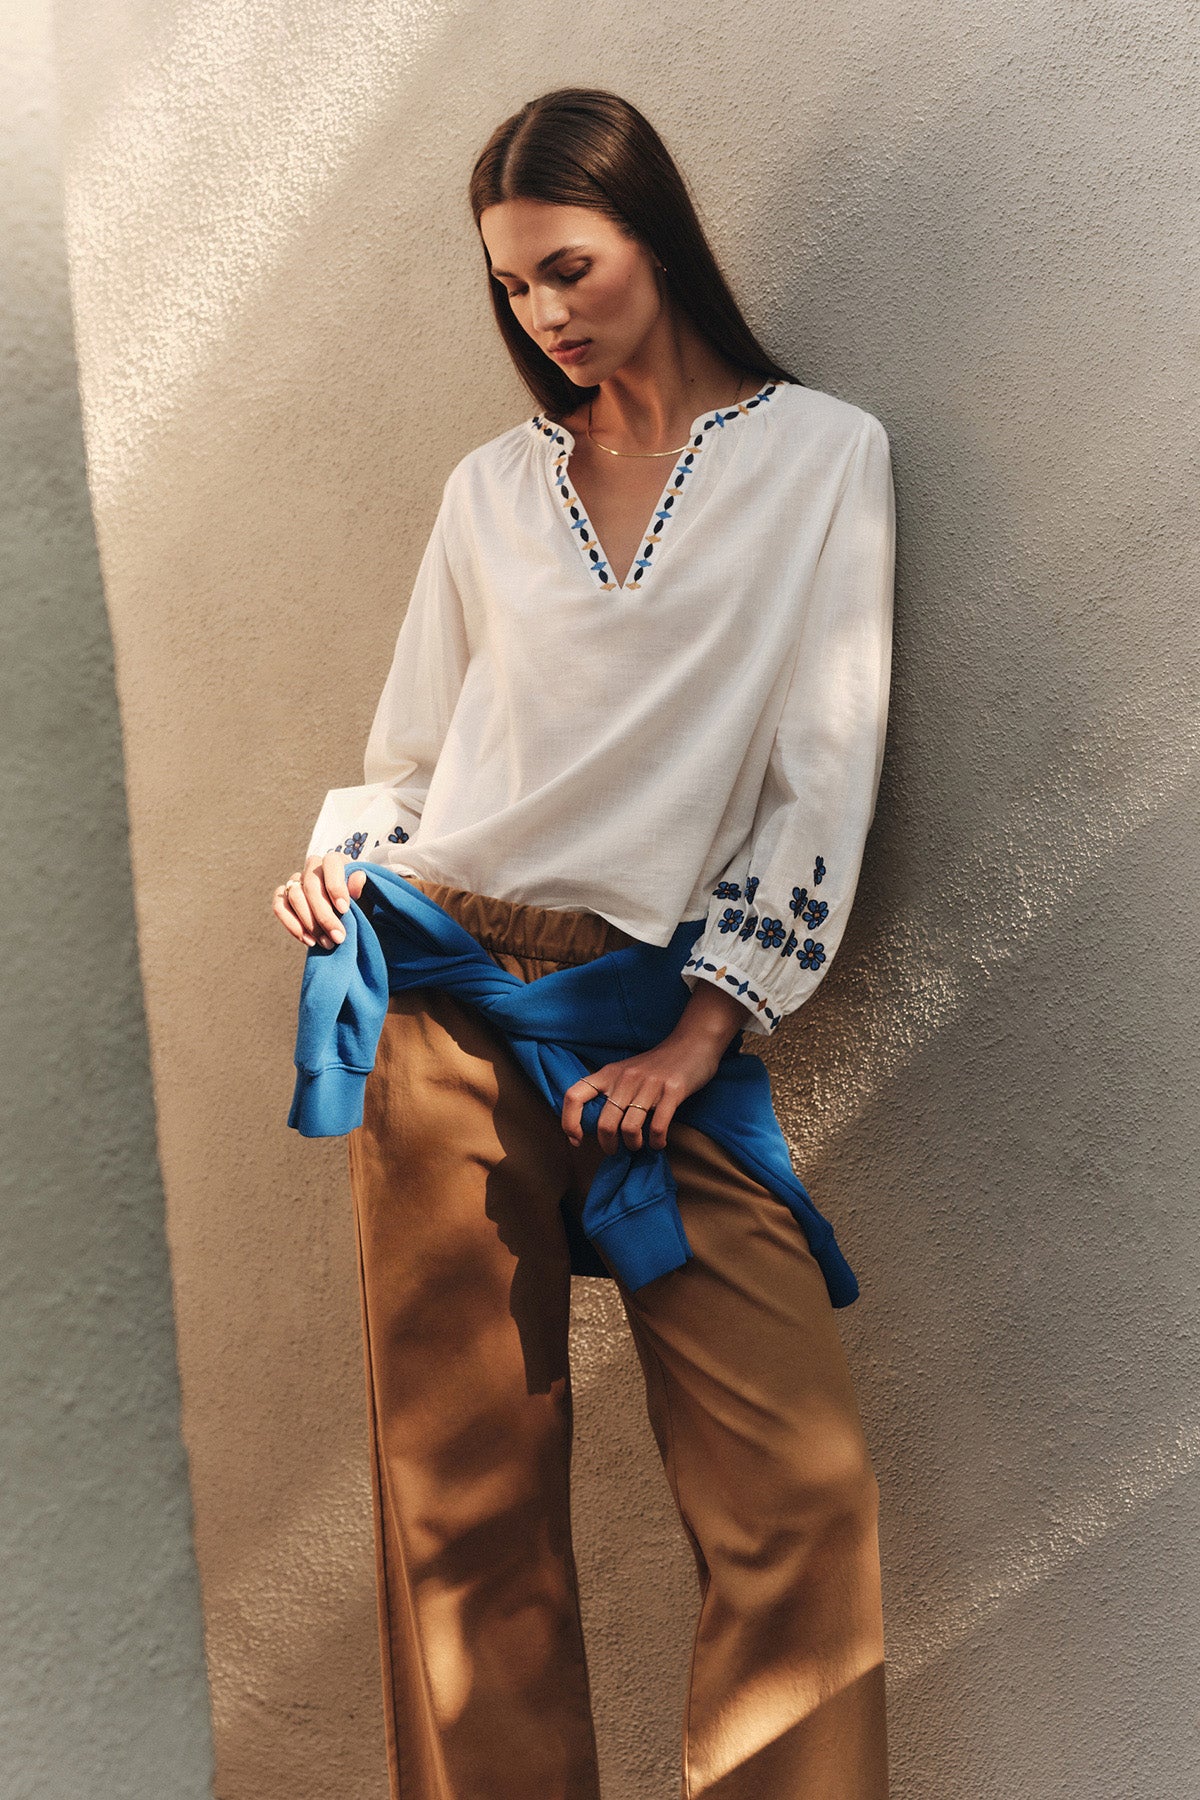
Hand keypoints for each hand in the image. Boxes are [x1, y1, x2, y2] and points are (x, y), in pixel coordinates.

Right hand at [272, 851, 368, 949]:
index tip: (345, 910)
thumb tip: (359, 877)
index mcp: (335, 862)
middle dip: (324, 915)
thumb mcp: (367, 900)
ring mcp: (296, 881)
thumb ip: (362, 889)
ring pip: (294, 896)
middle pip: (310, 886)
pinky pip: (279, 906)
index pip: (330, 864)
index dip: (336, 886)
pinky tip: (308, 941)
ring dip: (310, 924)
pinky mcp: (284, 897)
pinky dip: (292, 925)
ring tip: (327, 943)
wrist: (349, 922)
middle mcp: (312, 868)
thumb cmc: (360, 906)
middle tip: (338, 937)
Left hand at [560, 983, 748, 1153]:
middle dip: (608, 1144)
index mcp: (609, 1074)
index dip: (568, 1121)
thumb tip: (594, 1126)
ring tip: (638, 1145)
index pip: (574, 1095)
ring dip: (632, 1145)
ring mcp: (649, 1085)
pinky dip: (656, 1142)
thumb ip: (611, 1092)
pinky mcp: (672, 1091)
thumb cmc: (656, 1065)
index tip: (576, 1139)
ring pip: (629, 1128)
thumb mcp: (626, 1072)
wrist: (692, 1043)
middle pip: (604, 1123)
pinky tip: (658, 1142)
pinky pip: (658, 1126)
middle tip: (615, 1150)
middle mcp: (625, 1078)